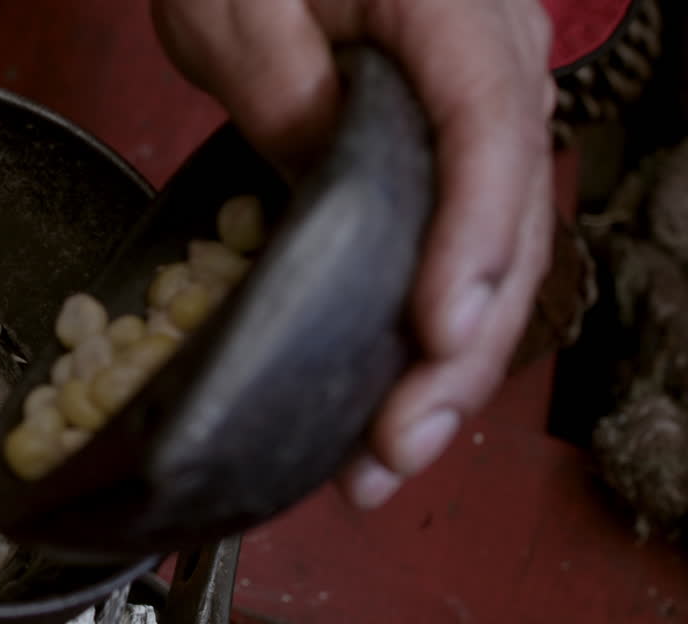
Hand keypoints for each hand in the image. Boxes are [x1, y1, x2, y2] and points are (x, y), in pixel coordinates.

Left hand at [152, 0, 555, 507]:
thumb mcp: (236, 12)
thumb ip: (287, 101)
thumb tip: (328, 207)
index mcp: (451, 18)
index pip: (488, 138)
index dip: (469, 246)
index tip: (433, 332)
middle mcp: (496, 68)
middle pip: (509, 223)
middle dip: (457, 350)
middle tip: (395, 444)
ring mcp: (484, 114)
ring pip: (496, 256)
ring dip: (448, 367)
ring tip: (388, 458)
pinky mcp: (453, 154)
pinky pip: (463, 248)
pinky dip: (433, 332)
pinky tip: (394, 399)